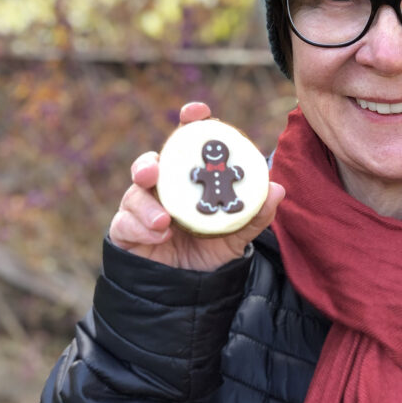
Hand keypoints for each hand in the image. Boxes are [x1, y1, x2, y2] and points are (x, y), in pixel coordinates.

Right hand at [109, 102, 284, 271]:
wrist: (190, 289)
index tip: (197, 112)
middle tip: (154, 170)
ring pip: (134, 193)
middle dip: (149, 163)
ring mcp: (141, 208)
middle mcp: (163, 188)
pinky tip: (159, 237)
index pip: (188, 143)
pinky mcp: (126, 231)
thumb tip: (277, 189)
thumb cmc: (211, 251)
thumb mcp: (237, 234)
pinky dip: (140, 228)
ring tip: (164, 221)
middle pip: (150, 162)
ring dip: (146, 205)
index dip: (191, 122)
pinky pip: (123, 223)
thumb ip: (255, 213)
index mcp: (189, 178)